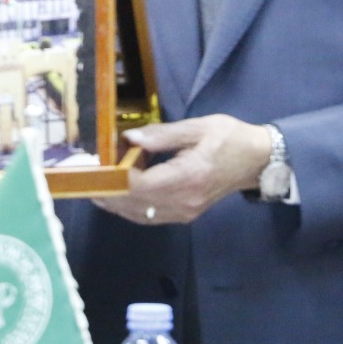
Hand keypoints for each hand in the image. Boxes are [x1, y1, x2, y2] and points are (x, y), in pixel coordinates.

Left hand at [96, 115, 270, 224]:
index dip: (114, 179)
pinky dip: (130, 208)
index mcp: (188, 177)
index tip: (95, 169)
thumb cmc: (230, 138)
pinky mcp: (185, 214)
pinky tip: (118, 196)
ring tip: (95, 188)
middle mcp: (184, 201)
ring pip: (140, 215)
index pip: (140, 185)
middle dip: (108, 194)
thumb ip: (163, 134)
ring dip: (115, 204)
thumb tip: (131, 138)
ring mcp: (185, 212)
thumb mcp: (198, 127)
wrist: (257, 161)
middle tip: (85, 181)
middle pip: (135, 204)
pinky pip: (150, 216)